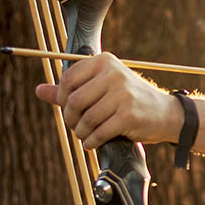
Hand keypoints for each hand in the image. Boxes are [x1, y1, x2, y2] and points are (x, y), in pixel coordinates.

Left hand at [34, 53, 182, 148]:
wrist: (166, 114)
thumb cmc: (130, 100)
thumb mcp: (102, 88)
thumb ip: (70, 89)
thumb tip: (39, 91)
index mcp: (104, 62)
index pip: (67, 80)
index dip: (62, 99)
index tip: (69, 110)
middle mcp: (113, 74)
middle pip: (73, 101)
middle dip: (70, 119)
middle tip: (76, 127)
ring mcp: (122, 94)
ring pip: (85, 119)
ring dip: (81, 133)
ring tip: (86, 135)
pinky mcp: (129, 115)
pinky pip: (98, 132)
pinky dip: (91, 142)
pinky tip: (93, 142)